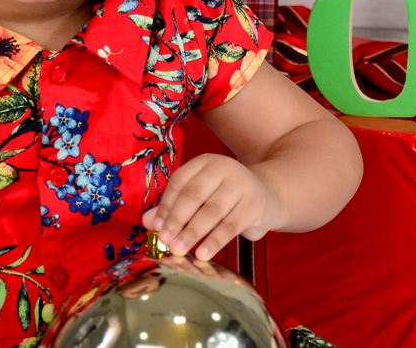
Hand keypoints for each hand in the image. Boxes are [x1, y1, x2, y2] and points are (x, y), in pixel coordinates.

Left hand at [141, 153, 281, 261]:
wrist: (267, 197)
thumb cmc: (226, 198)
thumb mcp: (200, 197)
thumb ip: (174, 207)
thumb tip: (148, 221)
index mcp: (205, 163)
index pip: (180, 182)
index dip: (166, 205)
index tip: (156, 227)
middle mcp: (224, 168)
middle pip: (194, 195)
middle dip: (177, 220)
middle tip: (165, 241)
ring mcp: (241, 185)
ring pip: (211, 211)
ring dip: (192, 233)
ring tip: (178, 250)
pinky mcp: (254, 205)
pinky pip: (230, 226)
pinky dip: (213, 241)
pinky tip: (202, 254)